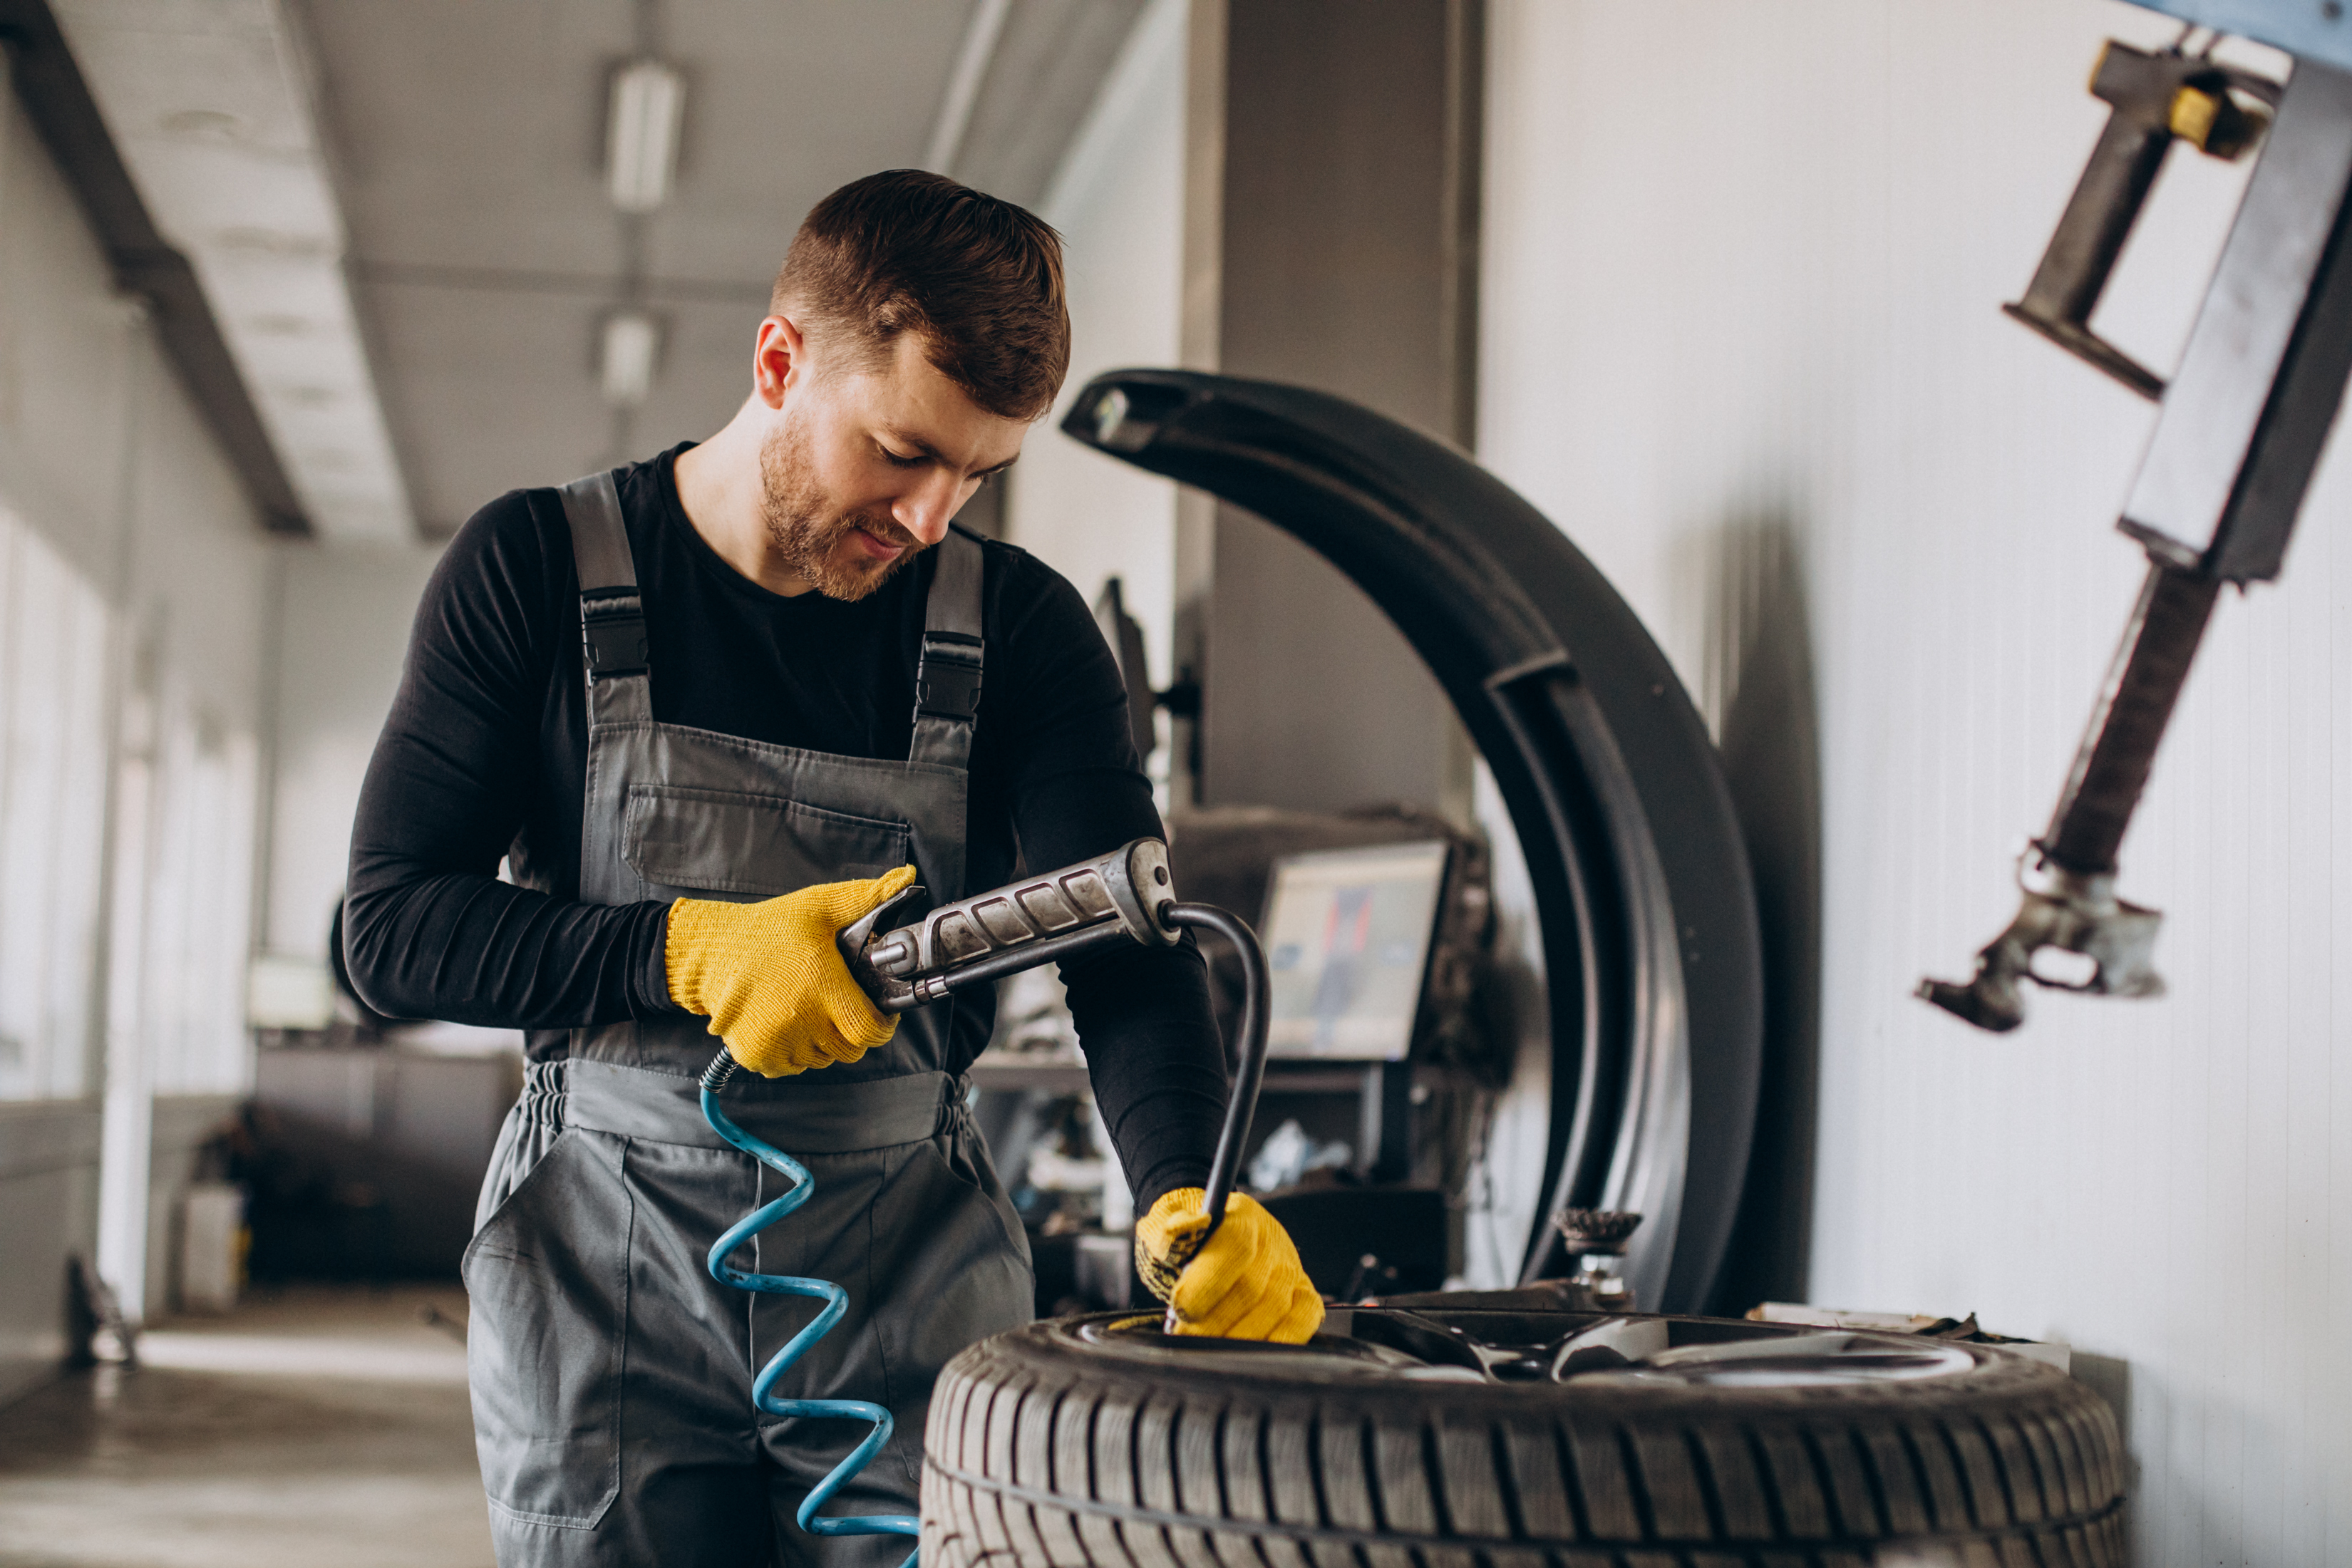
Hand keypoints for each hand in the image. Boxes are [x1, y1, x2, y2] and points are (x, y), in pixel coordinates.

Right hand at [664, 865, 917, 1076]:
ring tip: (810, 1009)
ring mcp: (777, 1040)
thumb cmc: (767, 929)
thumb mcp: (820, 906)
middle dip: (854, 1031)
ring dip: (824, 1042)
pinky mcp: (756, 1054)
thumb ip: (867, 897)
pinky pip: (792, 1067)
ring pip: (822, 1059)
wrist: (711, 952)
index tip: (879, 1012)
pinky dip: (795, 1052)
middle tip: (842, 1006)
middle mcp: (801, 1019)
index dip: (881, 1024)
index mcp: (822, 985)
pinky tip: (788, 1023)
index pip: (870, 1030)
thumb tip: (907, 878)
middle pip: (850, 1049)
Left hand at [1134, 1188, 1323, 1342]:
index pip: (1235, 1245)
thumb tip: (1179, 1228)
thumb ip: (1165, 1233)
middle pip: (1252, 1285)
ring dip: (1238, 1337)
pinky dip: (1282, 1339)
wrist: (1204, 1248)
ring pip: (1275, 1307)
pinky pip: (1303, 1319)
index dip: (1209, 1280)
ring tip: (1207, 1350)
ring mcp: (1291, 1268)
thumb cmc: (1184, 1245)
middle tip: (1185, 1339)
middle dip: (1215, 1319)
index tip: (1181, 1310)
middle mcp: (1273, 1239)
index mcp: (1241, 1215)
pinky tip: (1252, 1354)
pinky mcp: (1303, 1295)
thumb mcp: (1165, 1231)